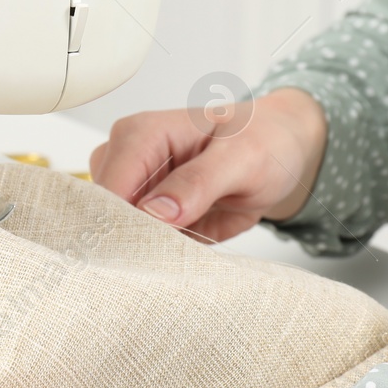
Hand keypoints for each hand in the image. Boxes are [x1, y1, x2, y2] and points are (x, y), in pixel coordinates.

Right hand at [89, 87, 327, 242]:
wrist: (282, 150)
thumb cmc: (263, 140)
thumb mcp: (243, 158)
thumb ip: (198, 183)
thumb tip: (155, 212)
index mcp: (141, 134)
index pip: (109, 188)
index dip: (125, 222)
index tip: (153, 247)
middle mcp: (128, 160)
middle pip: (106, 215)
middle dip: (135, 240)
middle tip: (178, 250)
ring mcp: (134, 189)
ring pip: (119, 233)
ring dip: (148, 250)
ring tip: (190, 243)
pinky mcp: (148, 214)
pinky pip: (140, 243)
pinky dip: (161, 253)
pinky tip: (189, 246)